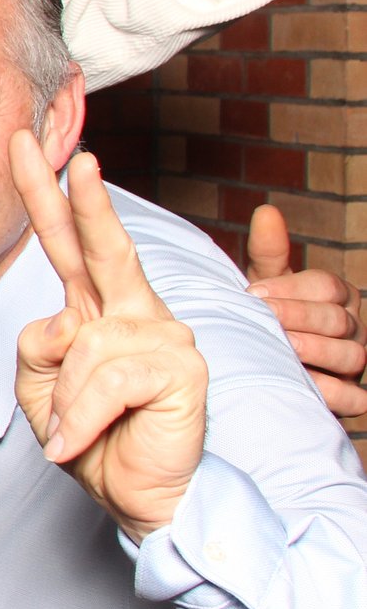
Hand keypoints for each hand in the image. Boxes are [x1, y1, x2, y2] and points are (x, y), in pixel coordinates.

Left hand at [12, 140, 207, 539]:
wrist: (137, 496)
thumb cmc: (93, 440)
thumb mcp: (41, 390)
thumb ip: (38, 348)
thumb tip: (64, 322)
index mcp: (96, 308)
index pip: (68, 244)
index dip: (48, 196)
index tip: (27, 148)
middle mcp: (133, 311)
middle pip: (103, 245)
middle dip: (81, 198)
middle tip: (63, 151)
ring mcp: (163, 335)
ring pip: (82, 346)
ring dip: (65, 401)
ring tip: (74, 432)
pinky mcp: (181, 367)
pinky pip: (105, 380)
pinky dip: (82, 417)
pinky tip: (83, 440)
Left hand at [244, 204, 366, 418]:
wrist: (262, 363)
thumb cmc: (267, 318)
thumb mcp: (266, 284)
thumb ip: (269, 252)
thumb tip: (266, 210)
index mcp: (338, 297)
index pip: (327, 285)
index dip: (293, 288)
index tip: (254, 293)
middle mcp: (353, 328)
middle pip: (338, 319)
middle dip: (300, 316)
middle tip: (264, 317)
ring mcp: (354, 365)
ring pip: (352, 355)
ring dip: (318, 351)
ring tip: (283, 347)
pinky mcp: (350, 397)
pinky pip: (355, 398)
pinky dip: (336, 393)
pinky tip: (308, 386)